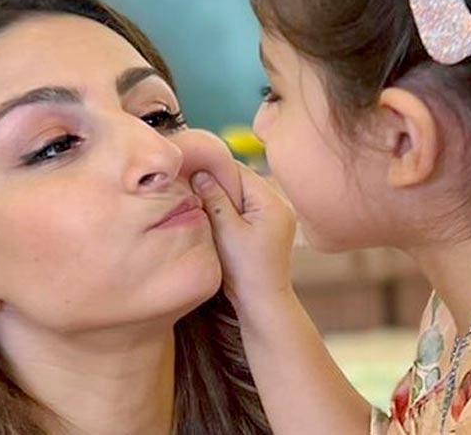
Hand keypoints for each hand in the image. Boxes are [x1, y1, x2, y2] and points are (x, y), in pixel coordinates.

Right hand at [191, 161, 296, 311]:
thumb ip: (214, 198)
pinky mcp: (270, 228)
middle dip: (218, 184)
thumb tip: (200, 171)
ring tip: (202, 203)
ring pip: (243, 195)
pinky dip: (231, 210)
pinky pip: (247, 209)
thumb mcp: (226, 231)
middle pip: (242, 182)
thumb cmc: (245, 270)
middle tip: (191, 186)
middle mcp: (279, 205)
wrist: (263, 302)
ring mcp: (277, 217)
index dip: (213, 169)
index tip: (190, 169)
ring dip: (223, 198)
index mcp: (272, 202)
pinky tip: (216, 218)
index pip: (239, 171)